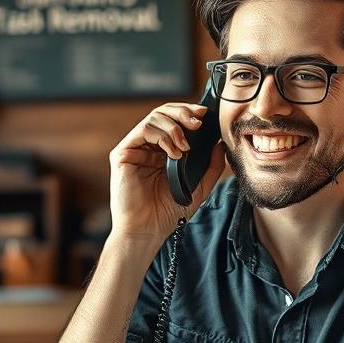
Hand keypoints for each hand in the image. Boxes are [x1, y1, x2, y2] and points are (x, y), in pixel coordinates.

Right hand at [108, 102, 226, 246]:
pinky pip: (143, 130)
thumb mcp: (199, 187)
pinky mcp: (123, 153)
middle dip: (183, 112)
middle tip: (199, 122)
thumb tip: (220, 144)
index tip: (205, 116)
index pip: (173, 121)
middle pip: (163, 113)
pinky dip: (163, 136)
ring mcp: (134, 149)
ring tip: (186, 147)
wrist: (147, 230)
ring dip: (175, 127)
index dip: (188, 113)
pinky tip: (175, 153)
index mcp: (161, 151)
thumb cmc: (167, 213)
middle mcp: (146, 147)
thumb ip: (210, 166)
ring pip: (154, 118)